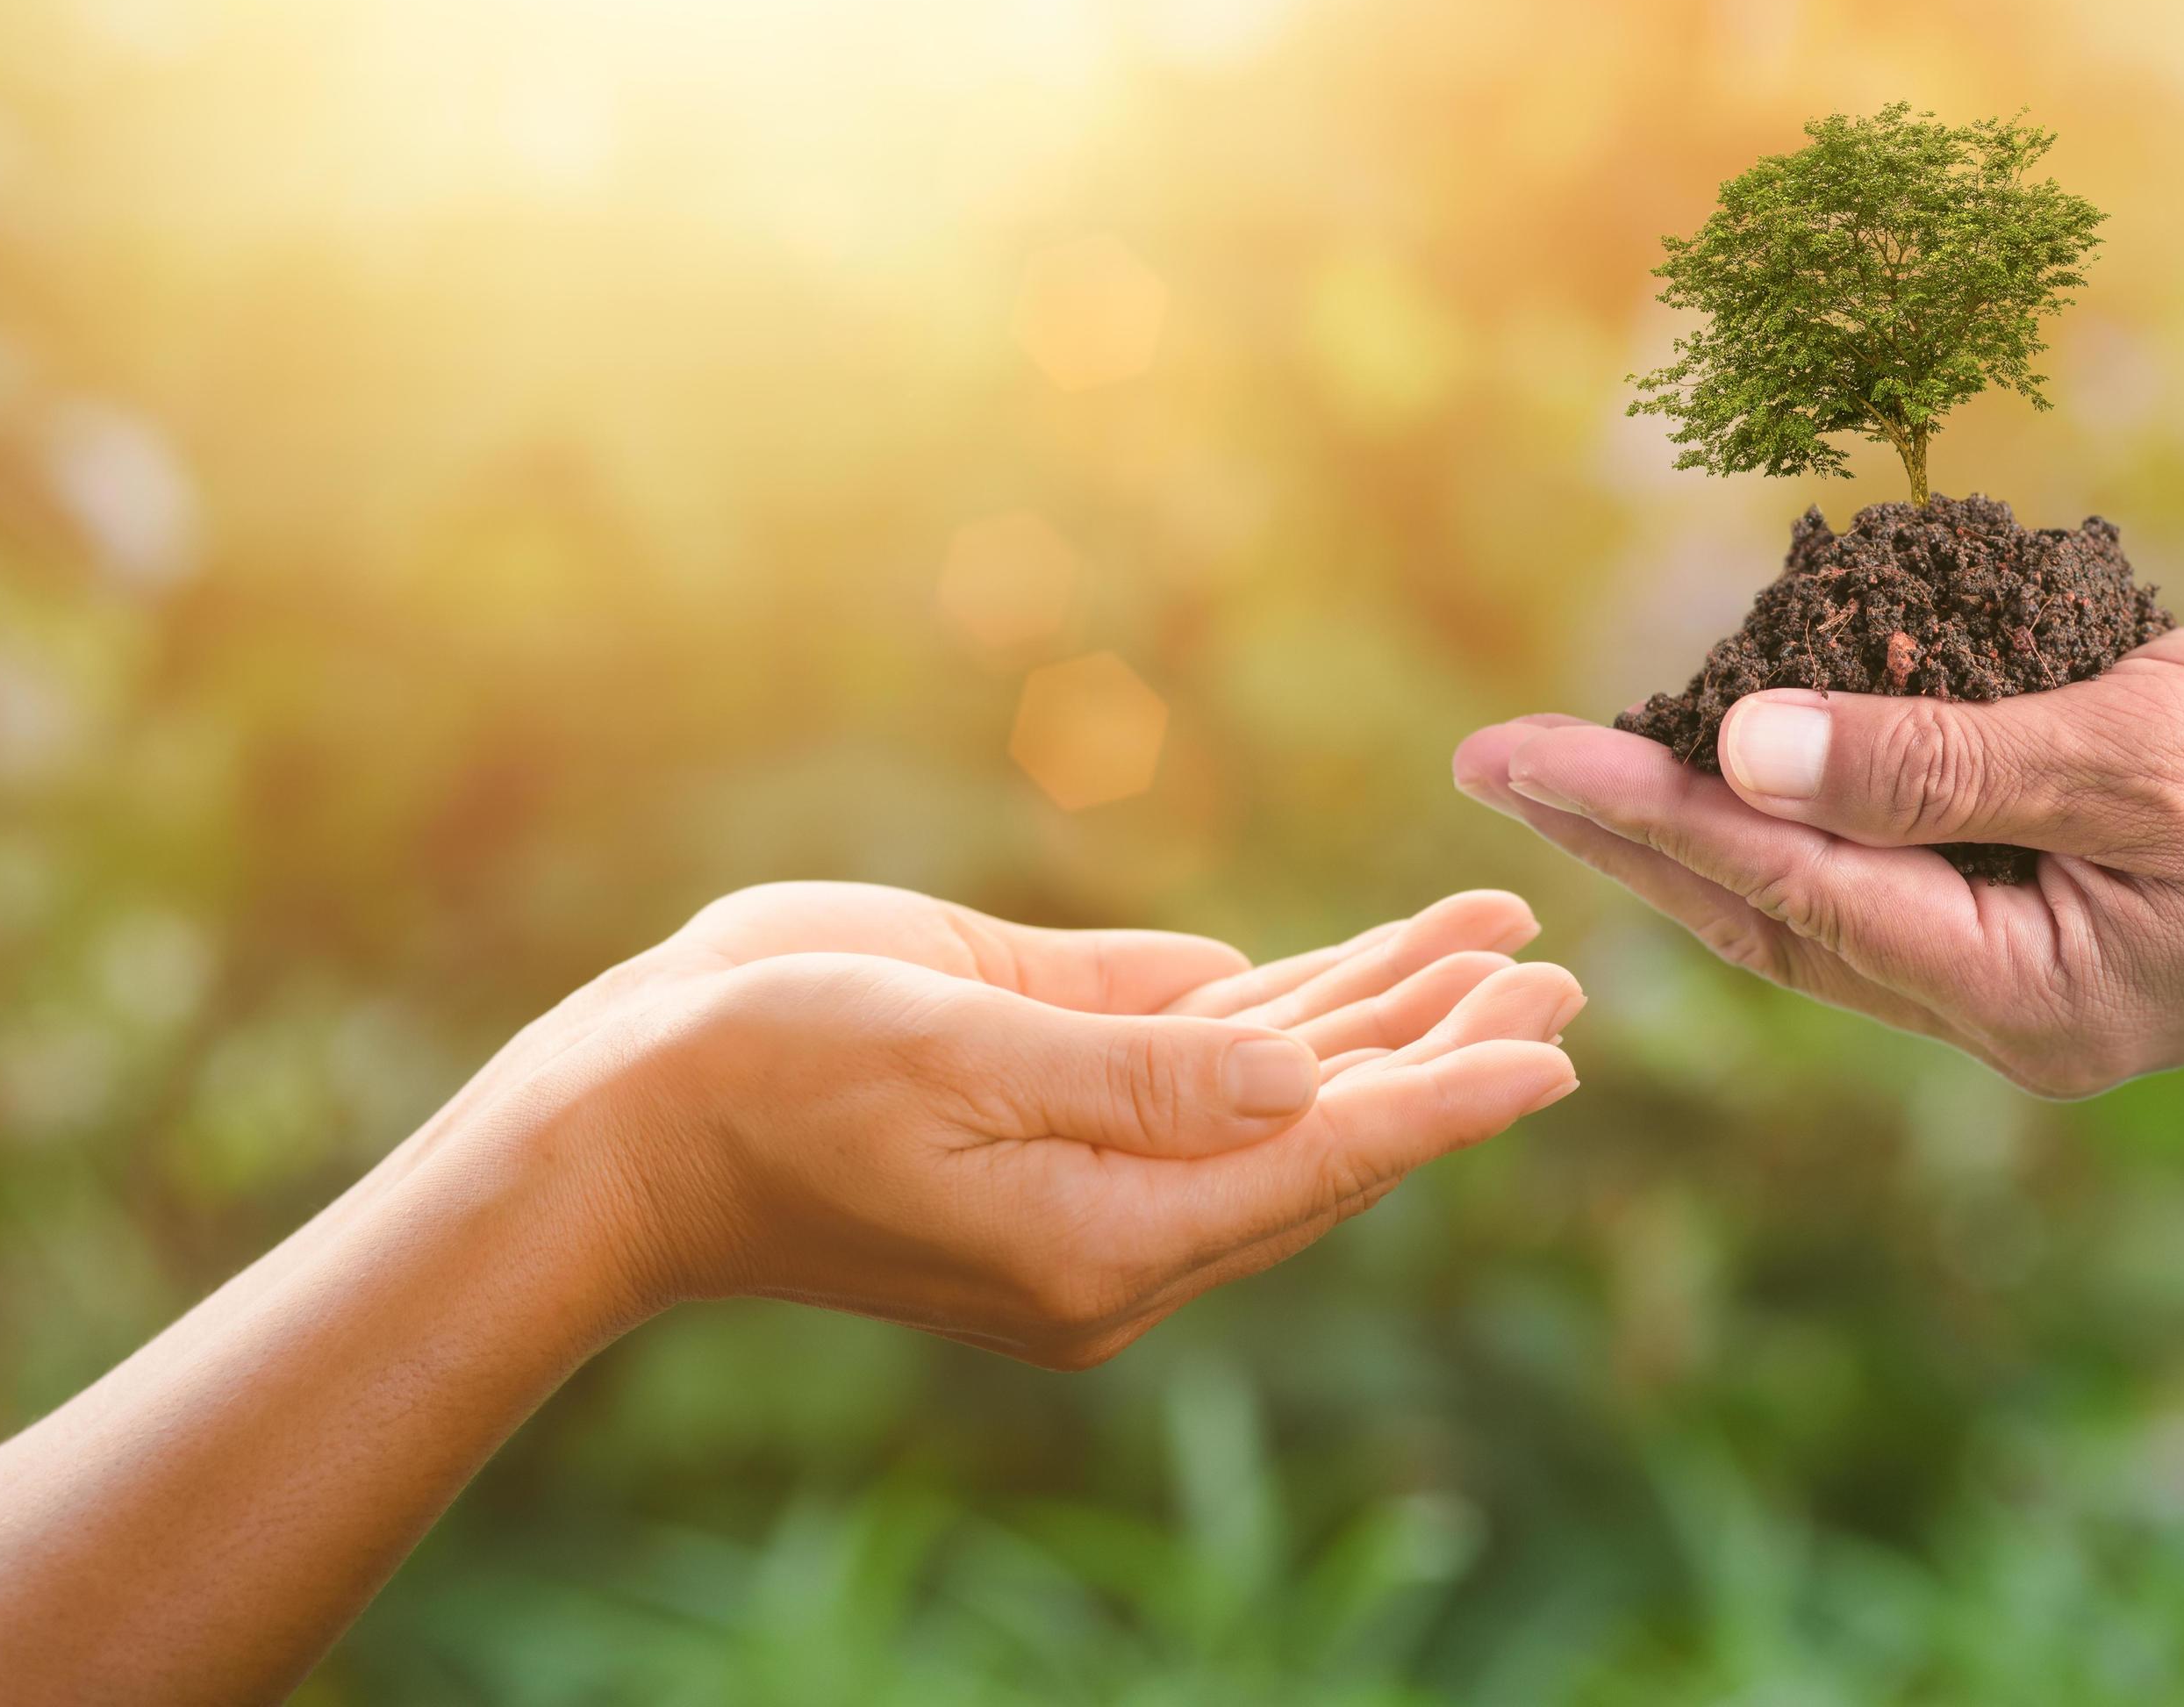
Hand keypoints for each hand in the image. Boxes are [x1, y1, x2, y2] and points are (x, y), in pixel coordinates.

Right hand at [539, 882, 1583, 1364]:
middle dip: (1447, 1046)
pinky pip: (1204, 1059)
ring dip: (1388, 1014)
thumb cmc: (758, 1081)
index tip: (1556, 1052)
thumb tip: (1297, 1077)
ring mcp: (1090, 1164)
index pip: (1317, 1162)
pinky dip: (1293, 1007)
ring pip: (1278, 1090)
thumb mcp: (947, 1055)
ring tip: (1501, 945)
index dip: (1446, 1102)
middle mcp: (1118, 1220)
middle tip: (1563, 978)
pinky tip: (1368, 970)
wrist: (620, 1119)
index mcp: (1101, 1238)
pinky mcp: (1055, 1101)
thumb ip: (1133, 1072)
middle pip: (1326, 1130)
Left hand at [1458, 615, 2183, 1096]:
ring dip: (1704, 831)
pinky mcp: (2054, 926)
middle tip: (1490, 767)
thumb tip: (1745, 754)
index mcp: (2027, 998)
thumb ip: (1936, 761)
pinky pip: (1895, 875)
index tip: (1508, 755)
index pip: (1787, 890)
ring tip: (1574, 769)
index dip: (1639, 814)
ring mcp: (2033, 980)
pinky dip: (1811, 815)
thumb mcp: (2132, 747)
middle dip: (1632, 839)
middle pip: (1775, 919)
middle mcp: (2009, 1013)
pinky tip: (1739, 758)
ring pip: (1823, 904)